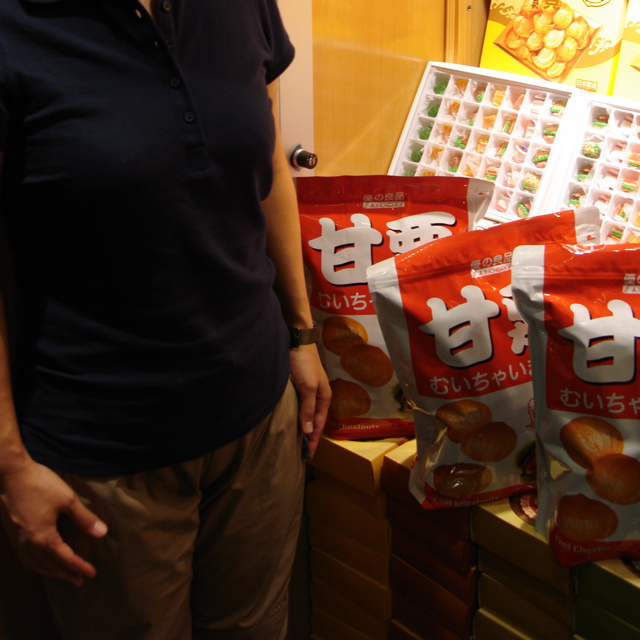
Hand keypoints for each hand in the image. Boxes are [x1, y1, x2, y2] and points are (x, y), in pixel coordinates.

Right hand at [0, 459, 106, 585]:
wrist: (10, 475)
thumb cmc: (40, 485)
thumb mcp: (67, 500)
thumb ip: (85, 518)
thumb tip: (102, 533)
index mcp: (43, 538)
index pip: (65, 559)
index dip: (80, 567)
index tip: (92, 574)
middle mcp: (28, 544)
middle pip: (49, 566)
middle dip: (65, 574)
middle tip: (79, 580)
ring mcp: (18, 539)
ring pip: (34, 564)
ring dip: (50, 572)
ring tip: (62, 575)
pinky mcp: (12, 533)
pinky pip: (25, 557)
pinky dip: (35, 564)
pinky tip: (39, 560)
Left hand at [289, 344, 330, 457]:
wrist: (295, 340)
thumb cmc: (305, 363)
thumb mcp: (308, 387)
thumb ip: (308, 409)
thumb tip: (308, 431)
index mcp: (324, 397)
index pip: (319, 424)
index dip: (314, 439)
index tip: (308, 455)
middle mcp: (317, 395)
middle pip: (313, 420)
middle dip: (308, 435)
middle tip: (301, 451)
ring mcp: (307, 390)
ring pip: (305, 413)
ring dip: (301, 425)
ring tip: (294, 440)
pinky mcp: (296, 385)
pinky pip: (296, 405)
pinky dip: (294, 415)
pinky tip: (288, 420)